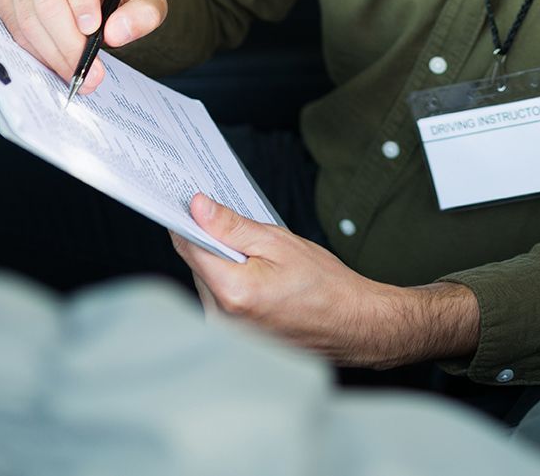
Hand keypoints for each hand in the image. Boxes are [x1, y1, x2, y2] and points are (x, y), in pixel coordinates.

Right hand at [0, 0, 167, 94]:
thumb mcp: (146, 0)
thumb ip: (144, 13)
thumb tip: (117, 32)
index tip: (93, 30)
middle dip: (68, 42)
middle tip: (89, 71)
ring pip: (28, 16)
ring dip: (53, 53)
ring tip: (78, 73)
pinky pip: (13, 26)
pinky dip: (36, 51)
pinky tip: (58, 62)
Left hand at [172, 195, 479, 369]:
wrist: (352, 325)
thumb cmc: (325, 286)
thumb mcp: (280, 242)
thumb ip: (232, 226)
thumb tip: (197, 207)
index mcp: (232, 292)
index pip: (188, 245)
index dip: (189, 219)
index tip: (192, 201)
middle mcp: (221, 318)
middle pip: (196, 264)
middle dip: (214, 243)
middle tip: (246, 233)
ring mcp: (225, 332)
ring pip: (207, 281)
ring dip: (224, 265)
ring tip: (262, 263)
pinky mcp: (232, 338)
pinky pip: (218, 299)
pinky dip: (232, 283)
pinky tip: (260, 281)